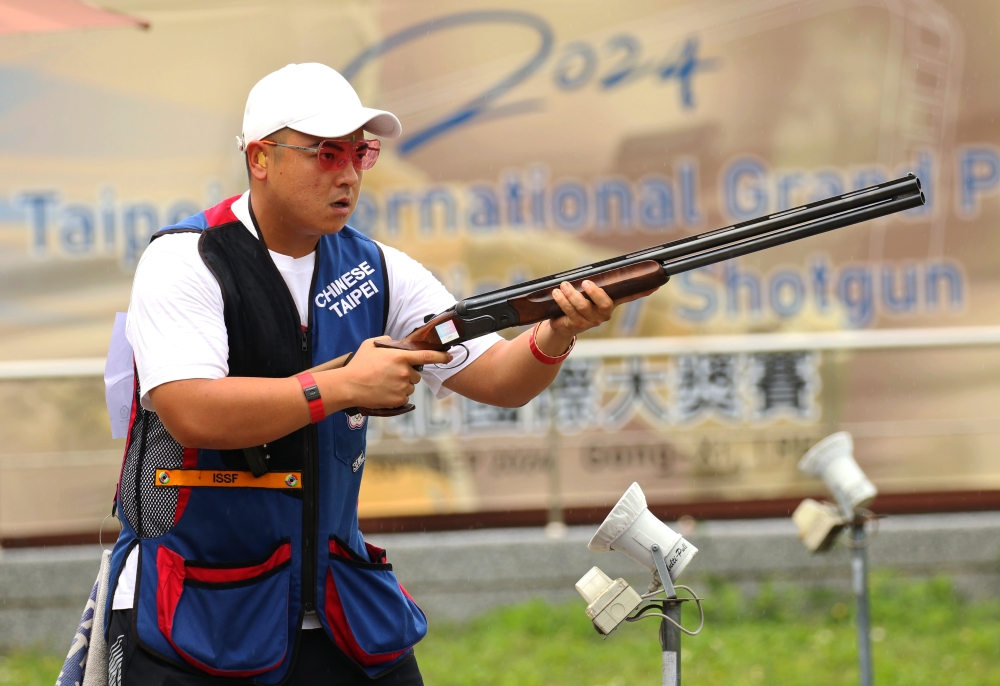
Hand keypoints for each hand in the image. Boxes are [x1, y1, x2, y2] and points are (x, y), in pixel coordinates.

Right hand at [323, 337, 451, 409]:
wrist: (349, 385)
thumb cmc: (358, 364)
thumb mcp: (370, 345)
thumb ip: (386, 341)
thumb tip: (393, 342)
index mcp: (400, 357)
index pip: (427, 356)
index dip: (441, 356)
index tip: (449, 357)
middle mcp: (404, 372)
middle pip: (416, 374)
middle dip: (408, 374)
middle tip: (391, 374)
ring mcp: (402, 387)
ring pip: (410, 386)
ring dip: (403, 385)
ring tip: (385, 383)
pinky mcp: (398, 400)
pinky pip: (404, 397)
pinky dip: (397, 395)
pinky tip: (384, 391)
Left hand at [537, 281, 658, 355]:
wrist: (563, 325)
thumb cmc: (577, 303)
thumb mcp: (586, 292)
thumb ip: (595, 282)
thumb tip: (595, 269)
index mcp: (611, 302)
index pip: (630, 296)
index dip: (643, 292)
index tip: (656, 284)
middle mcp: (604, 314)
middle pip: (605, 303)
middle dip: (595, 292)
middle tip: (585, 283)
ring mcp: (591, 321)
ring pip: (583, 306)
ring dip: (571, 294)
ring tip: (563, 285)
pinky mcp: (577, 325)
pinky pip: (570, 311)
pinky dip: (562, 300)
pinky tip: (557, 293)